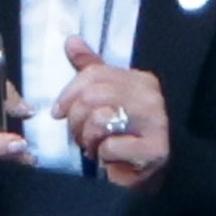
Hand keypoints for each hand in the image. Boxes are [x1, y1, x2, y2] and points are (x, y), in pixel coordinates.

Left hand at [54, 37, 168, 189]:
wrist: (140, 175)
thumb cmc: (120, 135)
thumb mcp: (104, 98)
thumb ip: (90, 69)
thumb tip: (71, 41)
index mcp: (142, 80)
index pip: (93, 74)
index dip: (69, 94)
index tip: (59, 111)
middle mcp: (152, 98)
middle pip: (93, 96)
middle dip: (76, 119)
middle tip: (78, 133)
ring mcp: (157, 124)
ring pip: (99, 119)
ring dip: (87, 137)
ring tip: (92, 145)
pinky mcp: (154, 150)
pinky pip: (109, 146)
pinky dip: (101, 155)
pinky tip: (108, 158)